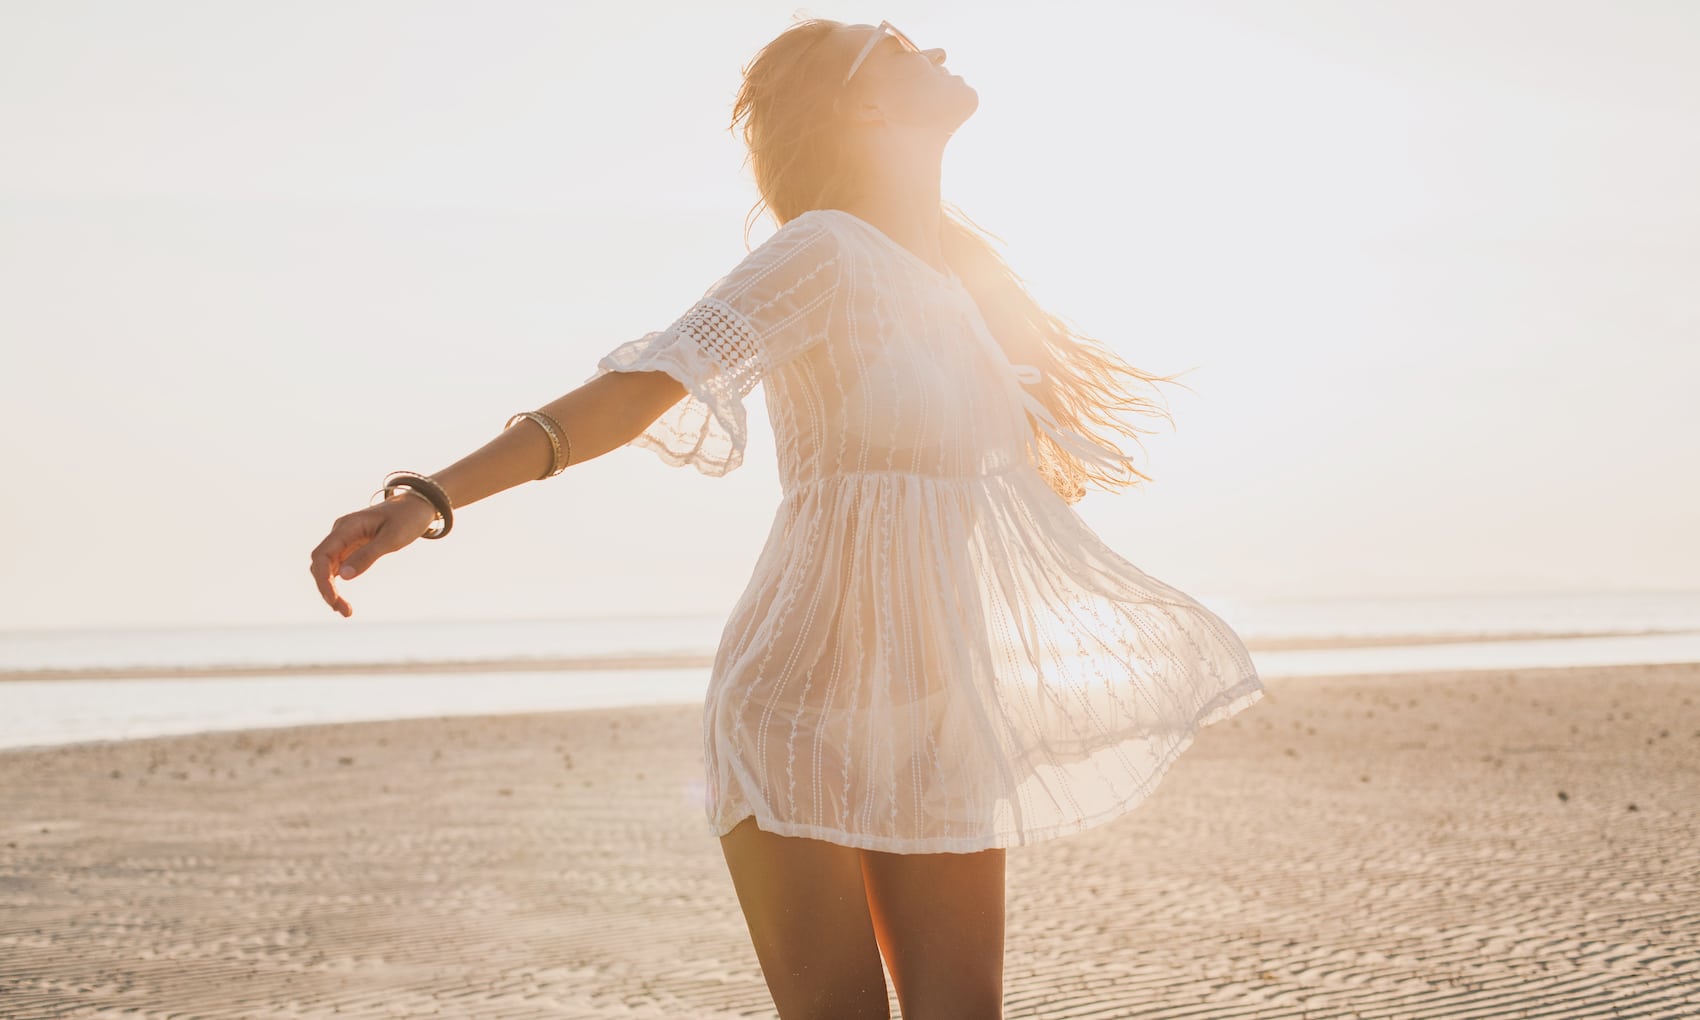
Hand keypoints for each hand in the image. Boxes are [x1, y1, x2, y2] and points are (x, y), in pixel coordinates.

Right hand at [309, 493, 438, 616]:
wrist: (417, 506)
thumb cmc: (407, 518)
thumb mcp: (392, 538)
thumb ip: (368, 555)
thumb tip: (344, 576)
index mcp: (347, 526)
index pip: (322, 555)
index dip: (323, 580)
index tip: (333, 600)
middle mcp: (340, 532)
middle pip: (320, 563)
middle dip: (326, 588)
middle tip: (343, 611)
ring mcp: (344, 539)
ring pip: (326, 567)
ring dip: (330, 588)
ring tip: (344, 610)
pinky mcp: (351, 546)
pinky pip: (337, 566)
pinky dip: (337, 583)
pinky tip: (342, 599)